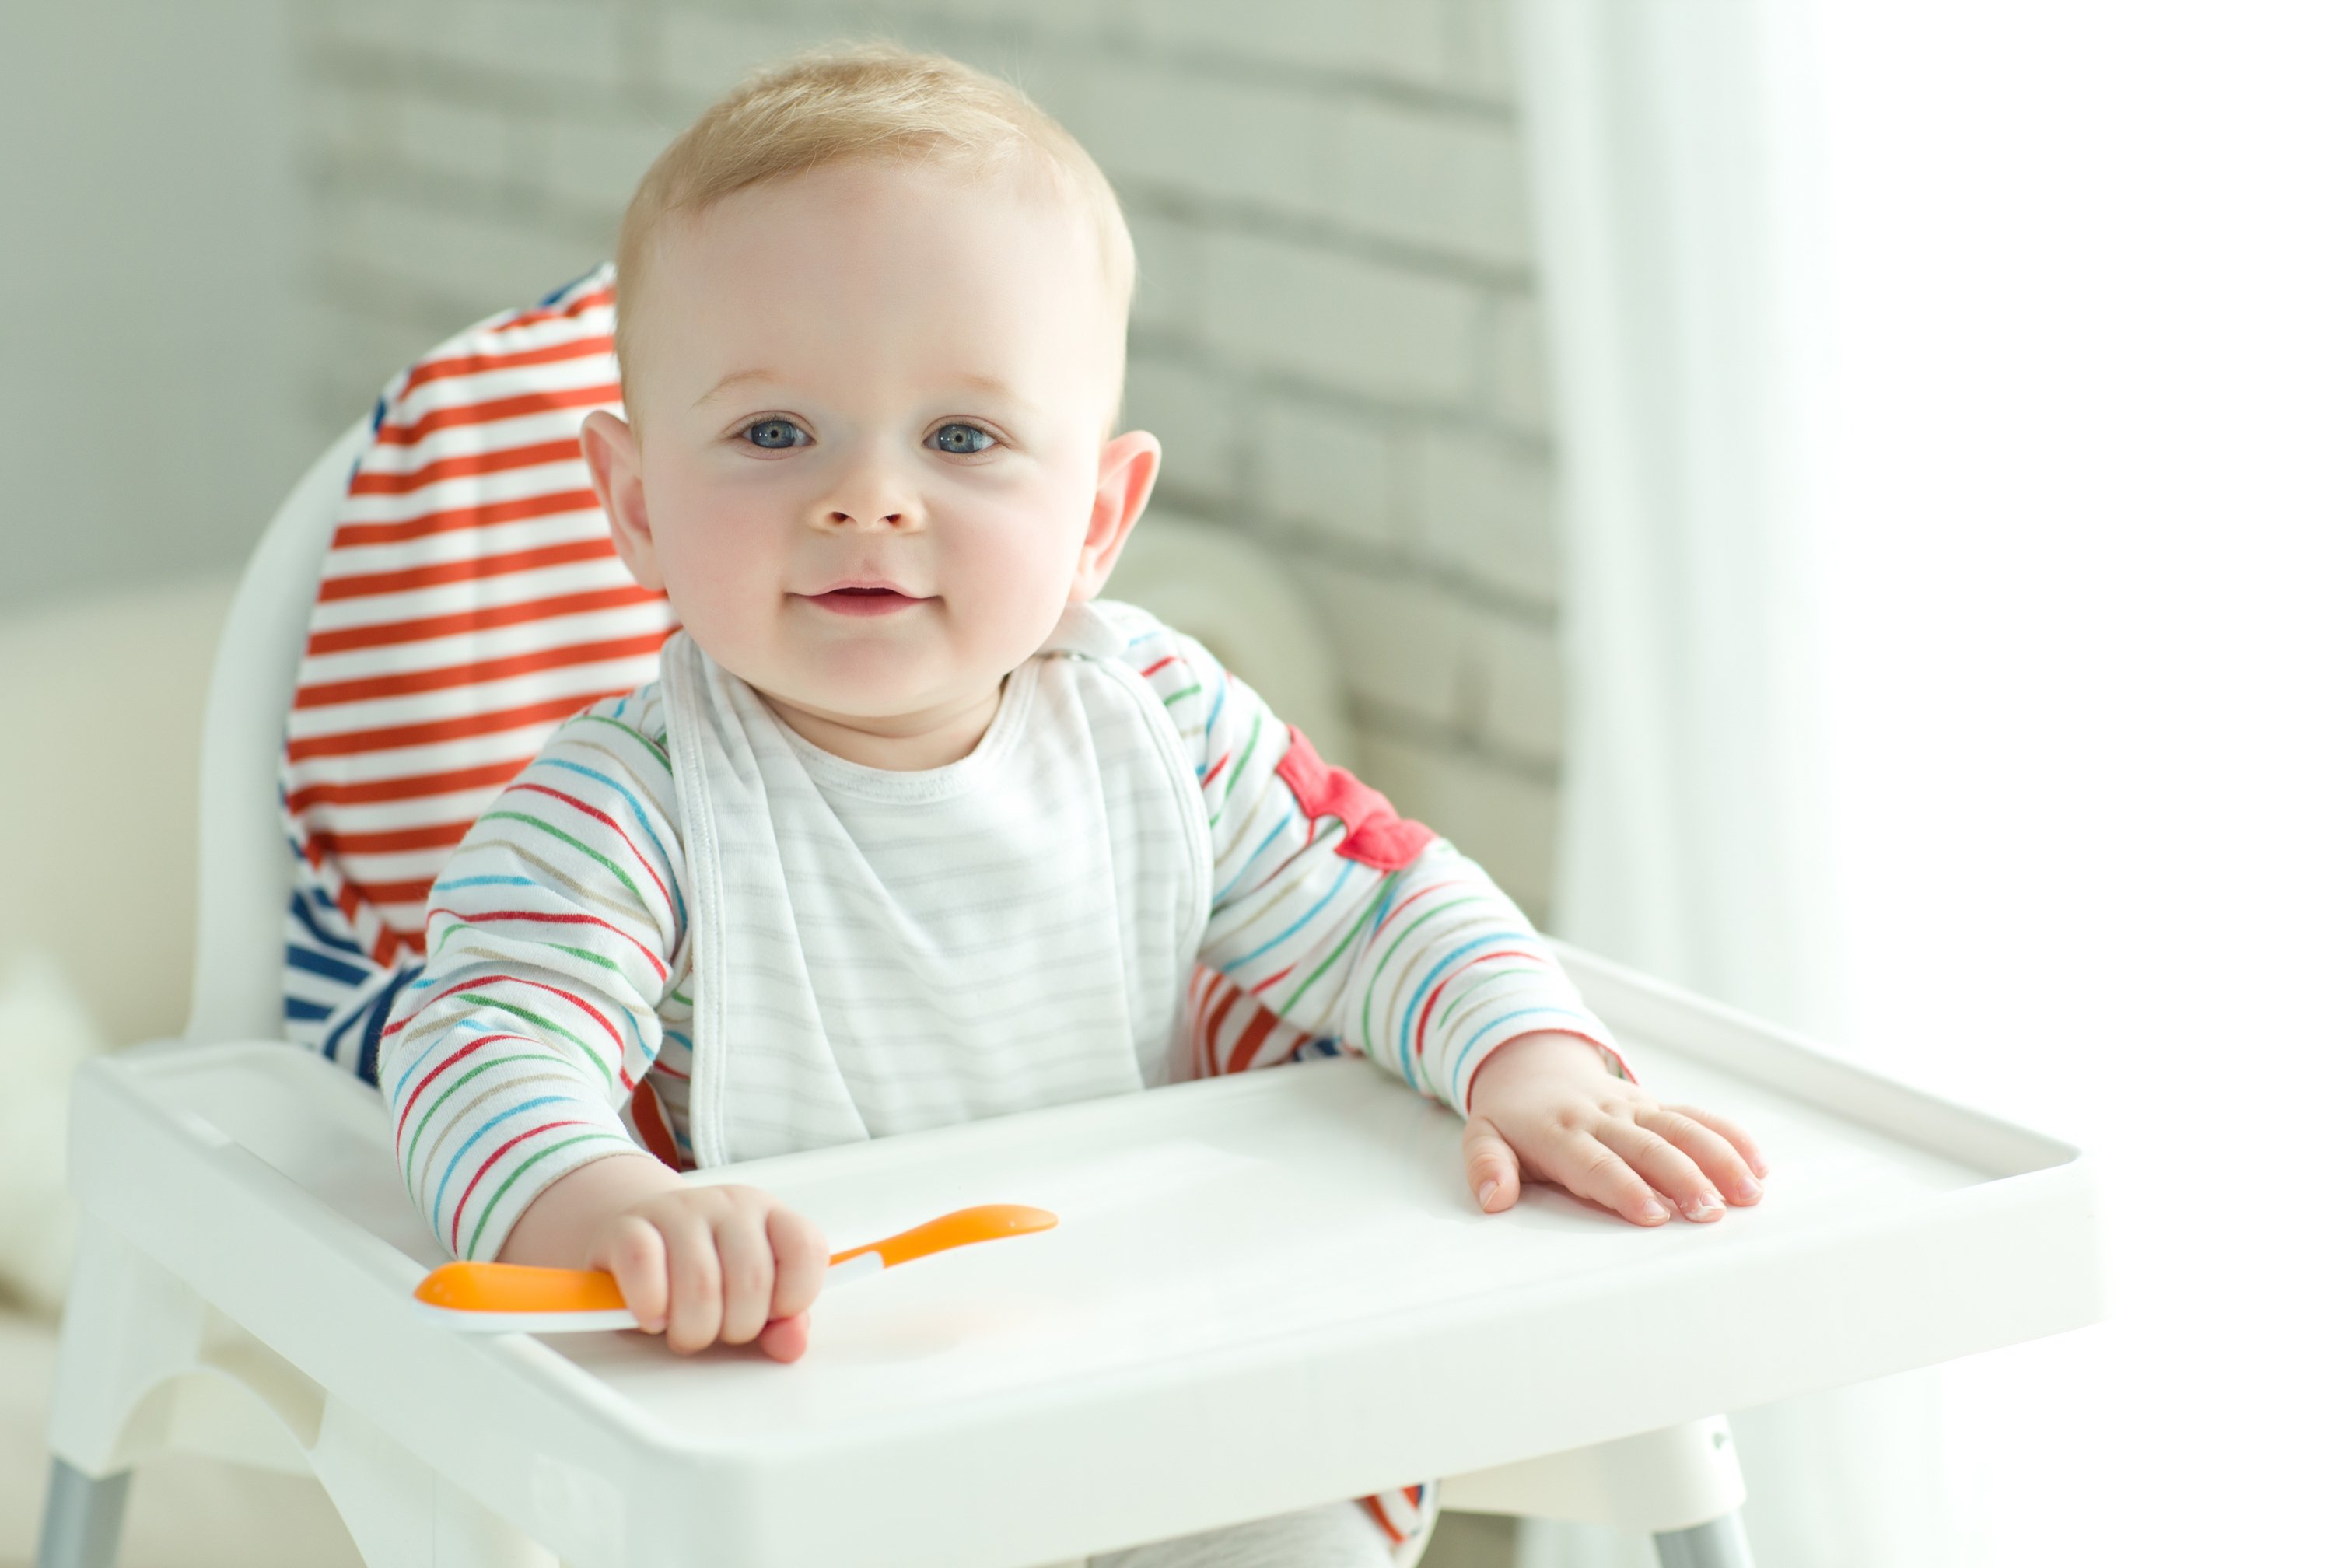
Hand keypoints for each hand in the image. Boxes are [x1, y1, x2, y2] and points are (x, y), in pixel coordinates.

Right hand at [590, 1183, 829, 1359]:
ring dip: (693, 1328)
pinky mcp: (628, 1226)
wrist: (638, 1233)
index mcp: (768, 1215)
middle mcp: (729, 1206)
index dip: (792, 1298)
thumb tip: (792, 1344)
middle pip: (751, 1281)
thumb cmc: (700, 1269)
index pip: (805, 1250)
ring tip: (683, 1329)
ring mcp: (678, 1210)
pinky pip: (644, 1265)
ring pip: (700, 1283)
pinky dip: (650, 1305)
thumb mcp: (749, 1293)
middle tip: (717, 1330)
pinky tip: (652, 1317)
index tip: (769, 1315)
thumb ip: (781, 1319)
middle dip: (735, 1328)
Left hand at [1461, 1032, 1767, 1225]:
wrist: (1532, 1062)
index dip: (1625, 1188)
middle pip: (1649, 1148)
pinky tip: (1759, 1164)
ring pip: (1683, 1129)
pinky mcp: (1655, 1105)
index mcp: (1560, 1131)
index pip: (1596, 1163)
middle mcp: (1604, 1118)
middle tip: (1710, 1213)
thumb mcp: (1482, 1136)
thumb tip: (1494, 1198)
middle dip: (1683, 1179)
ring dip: (1719, 1159)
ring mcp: (1635, 1109)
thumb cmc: (1511, 1115)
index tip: (1653, 1214)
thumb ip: (1486, 1166)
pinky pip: (1697, 1117)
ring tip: (1749, 1193)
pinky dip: (1730, 1137)